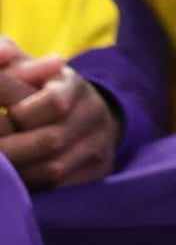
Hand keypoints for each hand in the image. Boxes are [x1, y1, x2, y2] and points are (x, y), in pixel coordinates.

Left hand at [0, 52, 117, 189]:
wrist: (94, 122)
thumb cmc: (49, 94)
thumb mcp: (34, 72)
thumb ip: (12, 61)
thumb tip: (2, 53)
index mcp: (75, 86)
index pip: (53, 102)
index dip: (18, 113)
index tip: (3, 114)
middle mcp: (92, 116)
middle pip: (51, 140)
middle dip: (9, 149)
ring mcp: (96, 148)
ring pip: (53, 170)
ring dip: (18, 172)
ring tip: (0, 165)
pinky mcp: (95, 177)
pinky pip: (61, 191)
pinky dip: (34, 188)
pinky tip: (14, 183)